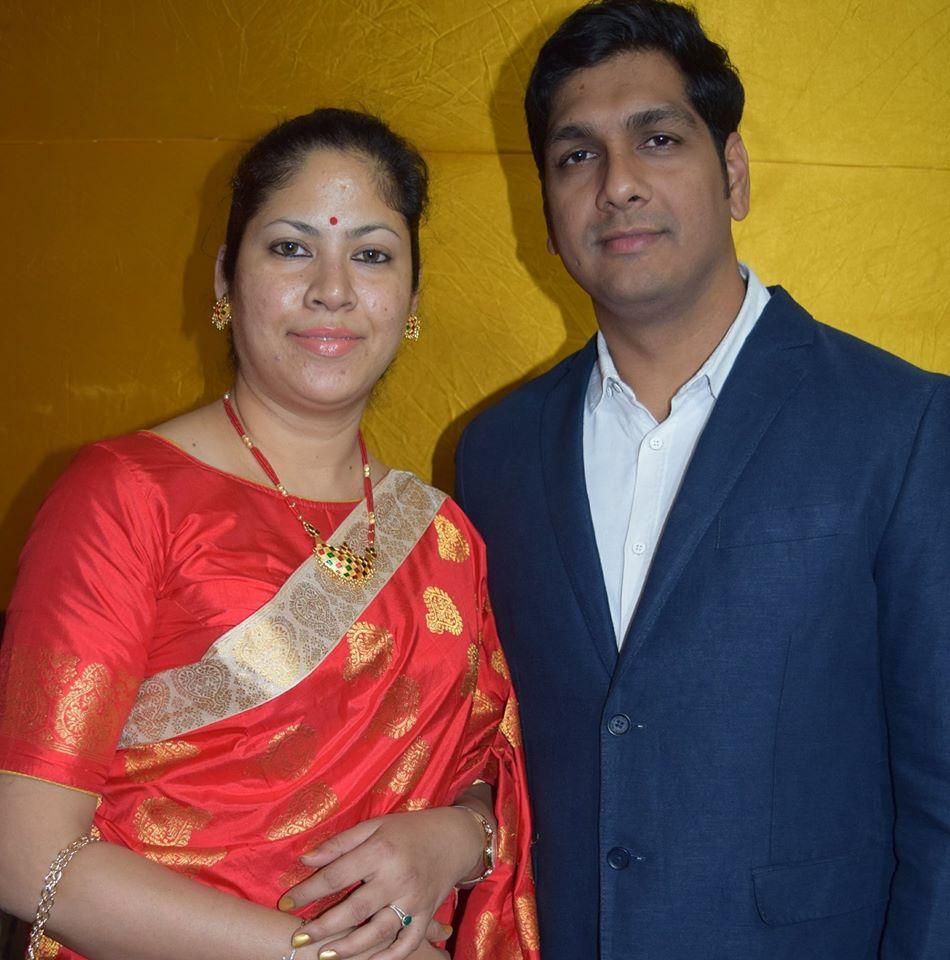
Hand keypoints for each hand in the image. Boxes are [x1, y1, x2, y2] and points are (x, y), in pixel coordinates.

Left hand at [282, 807, 482, 959]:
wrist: (455, 838)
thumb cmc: (409, 830)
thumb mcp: (375, 826)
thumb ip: (340, 844)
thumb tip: (305, 860)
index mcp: (381, 851)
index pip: (336, 875)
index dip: (308, 891)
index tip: (286, 903)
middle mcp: (397, 878)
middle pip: (354, 910)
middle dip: (322, 927)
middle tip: (296, 939)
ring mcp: (414, 900)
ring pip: (378, 932)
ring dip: (349, 948)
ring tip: (324, 955)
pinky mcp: (427, 915)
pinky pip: (407, 943)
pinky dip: (388, 957)